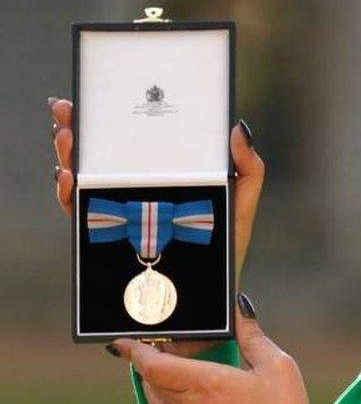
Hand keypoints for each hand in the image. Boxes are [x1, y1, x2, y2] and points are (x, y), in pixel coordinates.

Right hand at [48, 97, 265, 356]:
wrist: (207, 306)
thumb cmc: (226, 253)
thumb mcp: (243, 208)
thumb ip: (249, 170)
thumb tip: (239, 127)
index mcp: (168, 179)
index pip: (136, 143)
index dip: (116, 118)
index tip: (98, 97)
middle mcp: (139, 194)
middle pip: (102, 157)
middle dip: (79, 131)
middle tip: (68, 112)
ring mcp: (122, 216)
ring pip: (85, 181)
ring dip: (69, 157)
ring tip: (68, 141)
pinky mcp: (108, 243)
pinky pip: (81, 216)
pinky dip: (71, 196)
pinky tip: (71, 181)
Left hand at [110, 294, 320, 403]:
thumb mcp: (277, 365)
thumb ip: (252, 336)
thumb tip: (240, 311)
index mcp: (206, 383)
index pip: (153, 366)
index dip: (134, 351)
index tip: (122, 342)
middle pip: (150, 381)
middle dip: (148, 360)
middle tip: (160, 343)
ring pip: (156, 399)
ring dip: (156, 380)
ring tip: (172, 364)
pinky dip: (167, 398)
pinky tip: (187, 391)